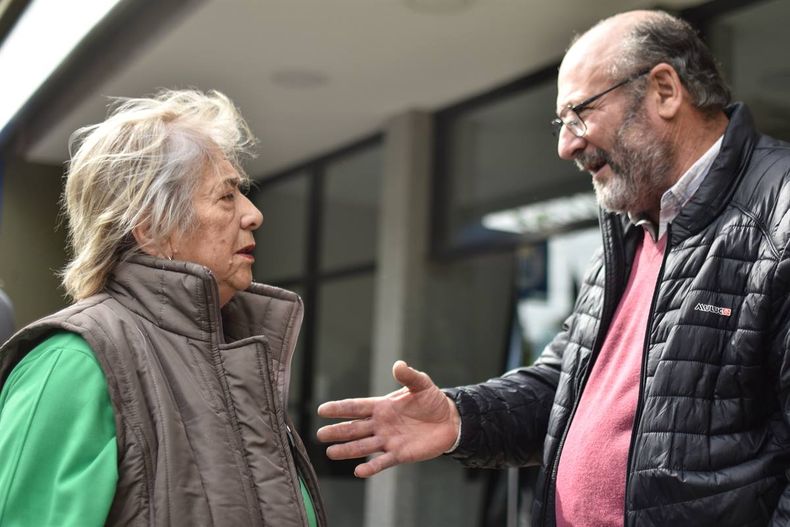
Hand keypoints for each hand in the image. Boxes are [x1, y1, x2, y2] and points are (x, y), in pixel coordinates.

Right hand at [316, 360, 460, 477]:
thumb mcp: (421, 384)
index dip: (339, 409)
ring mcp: (388, 440)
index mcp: (382, 406)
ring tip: (330, 453)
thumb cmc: (432, 400)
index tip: (322, 410)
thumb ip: (408, 375)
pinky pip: (382, 462)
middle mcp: (381, 424)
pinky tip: (358, 471)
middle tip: (319, 435)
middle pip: (354, 429)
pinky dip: (371, 467)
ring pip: (363, 446)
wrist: (450, 420)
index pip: (356, 407)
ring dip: (347, 450)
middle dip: (337, 431)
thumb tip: (398, 364)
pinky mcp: (400, 454)